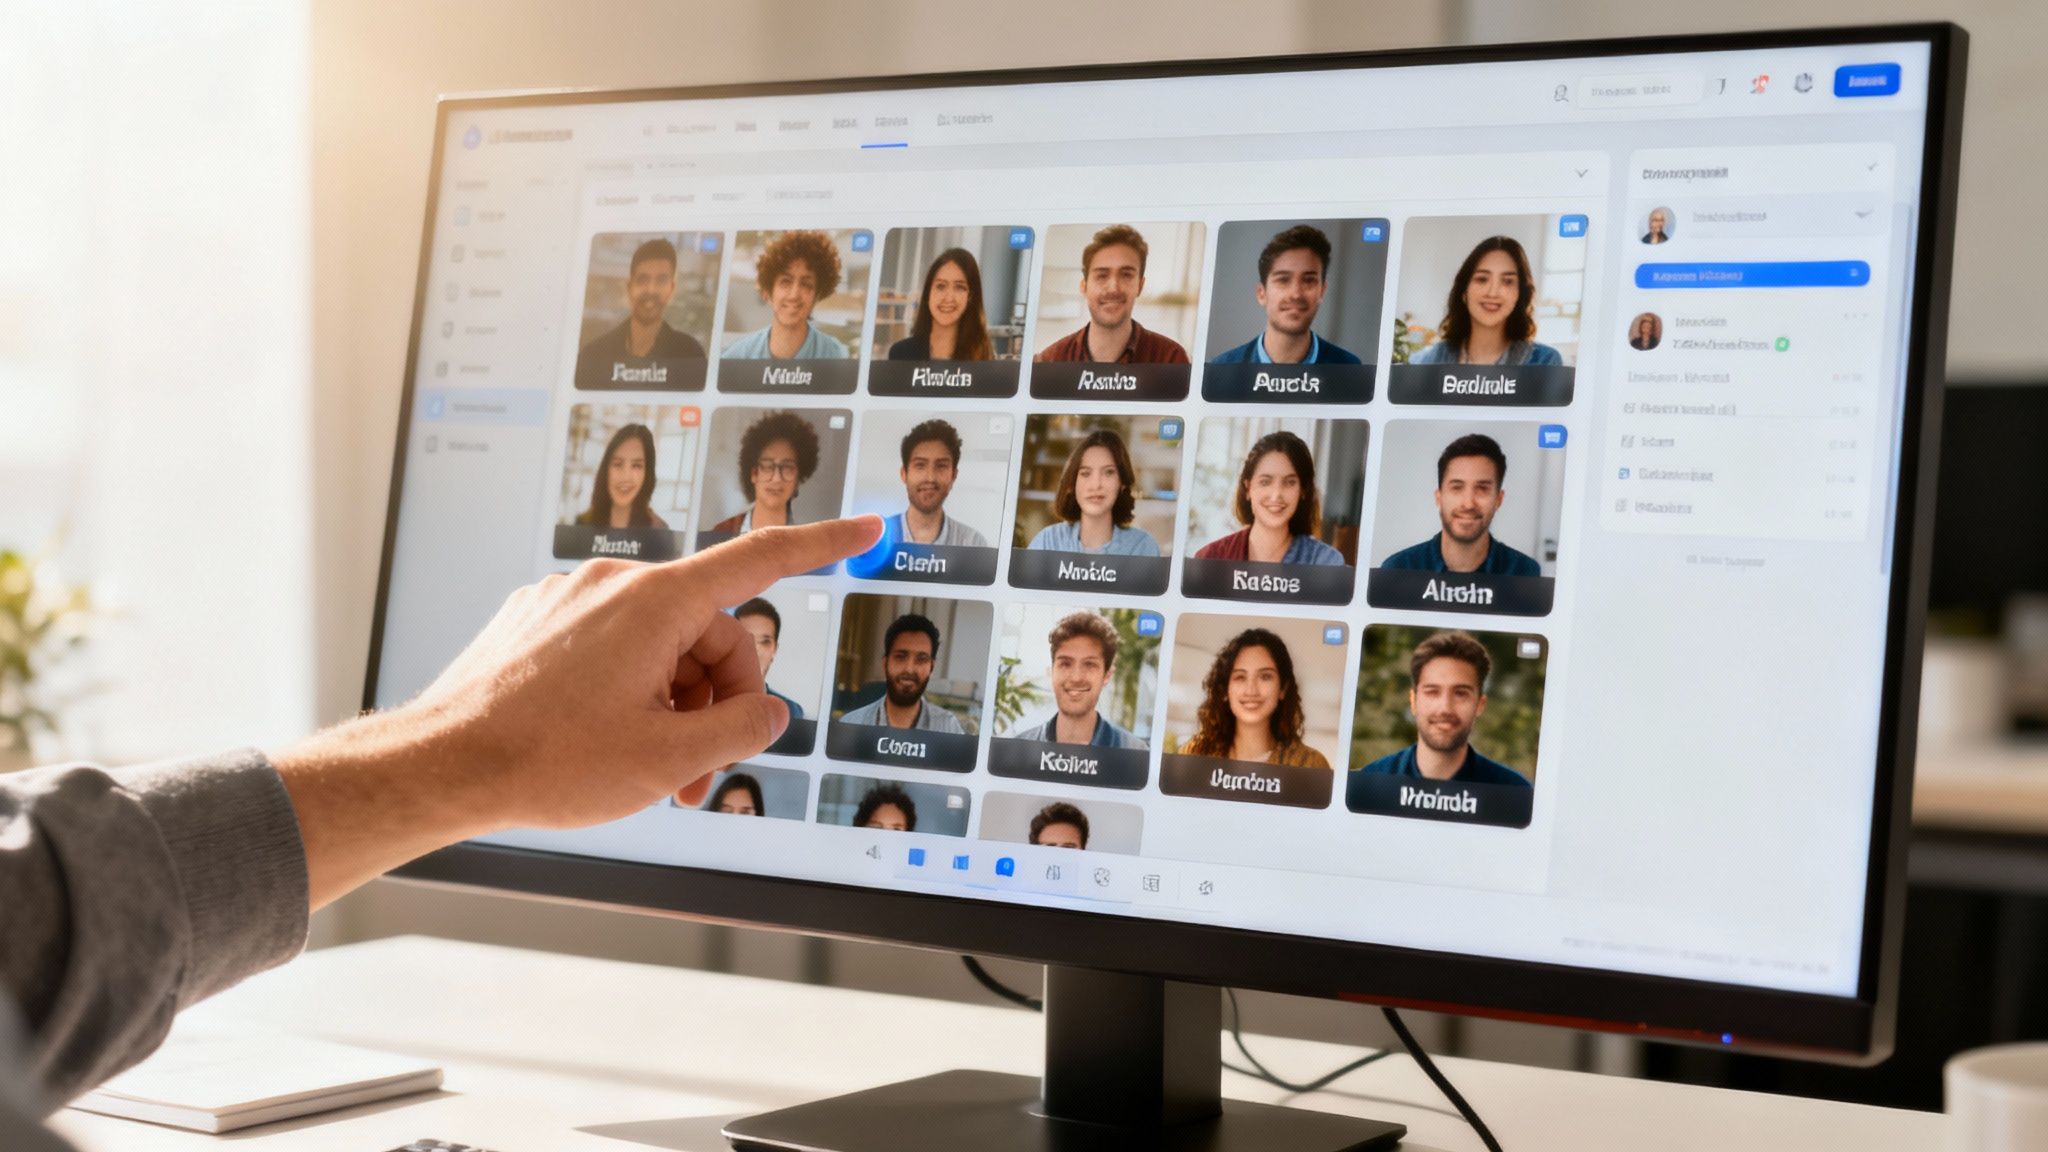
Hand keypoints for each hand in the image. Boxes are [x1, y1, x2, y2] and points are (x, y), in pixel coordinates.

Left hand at [274, 515, 880, 908]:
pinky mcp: (536, 622)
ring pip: (657, 647)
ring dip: (669, 706)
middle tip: (696, 773)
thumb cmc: (544, 762)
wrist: (441, 766)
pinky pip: (609, 648)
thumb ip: (742, 730)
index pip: (760, 559)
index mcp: (655, 603)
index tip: (865, 527)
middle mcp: (612, 585)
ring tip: (645, 771)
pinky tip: (600, 741)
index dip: (824, 544)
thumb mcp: (669, 760)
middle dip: (716, 701)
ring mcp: (568, 600)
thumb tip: (764, 711)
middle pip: (708, 632)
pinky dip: (624, 693)